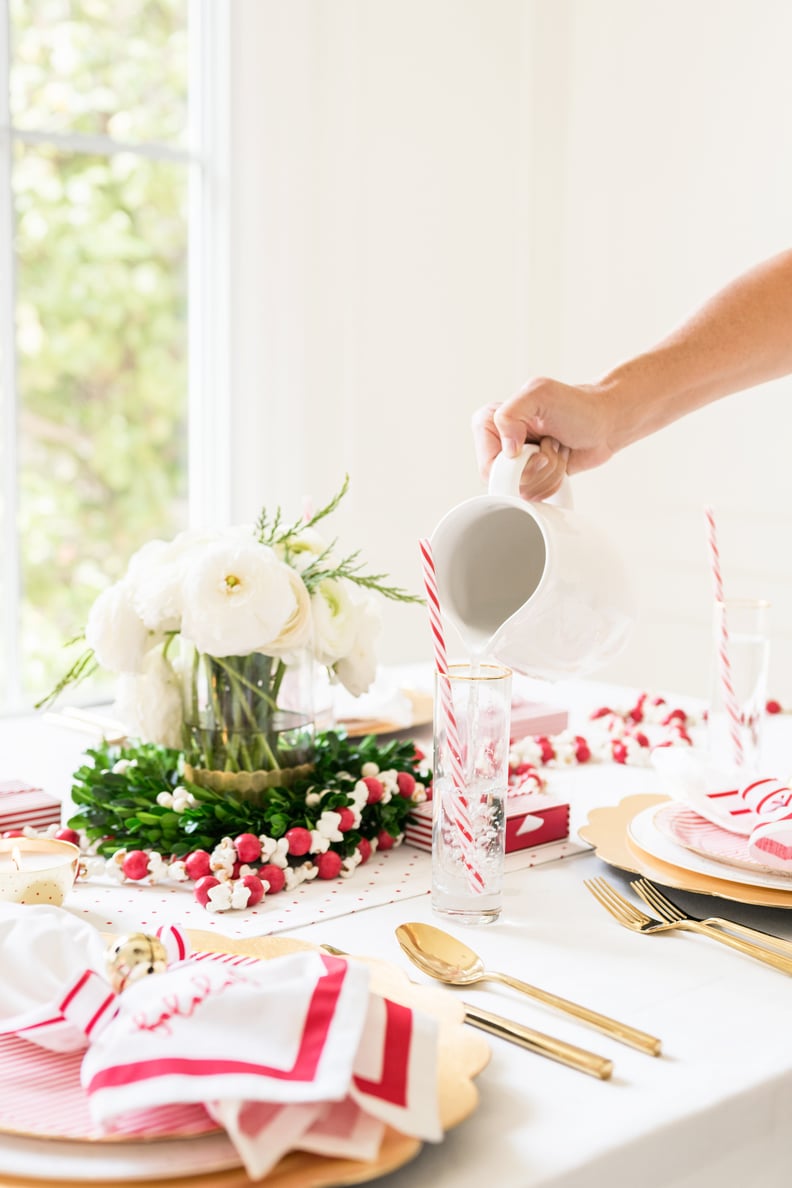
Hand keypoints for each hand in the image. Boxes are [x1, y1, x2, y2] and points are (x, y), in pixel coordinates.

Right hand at [472, 378, 615, 499]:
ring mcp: (517, 461)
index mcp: (491, 422)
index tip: (534, 448)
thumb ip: (510, 414)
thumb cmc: (578, 404)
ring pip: (525, 490)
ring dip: (549, 471)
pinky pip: (537, 494)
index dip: (514, 466)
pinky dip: (555, 479)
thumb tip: (508, 451)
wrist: (604, 421)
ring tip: (557, 447)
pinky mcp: (533, 475)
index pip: (487, 466)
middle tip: (550, 443)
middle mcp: (500, 443)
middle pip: (507, 483)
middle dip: (537, 468)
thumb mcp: (540, 394)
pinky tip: (561, 458)